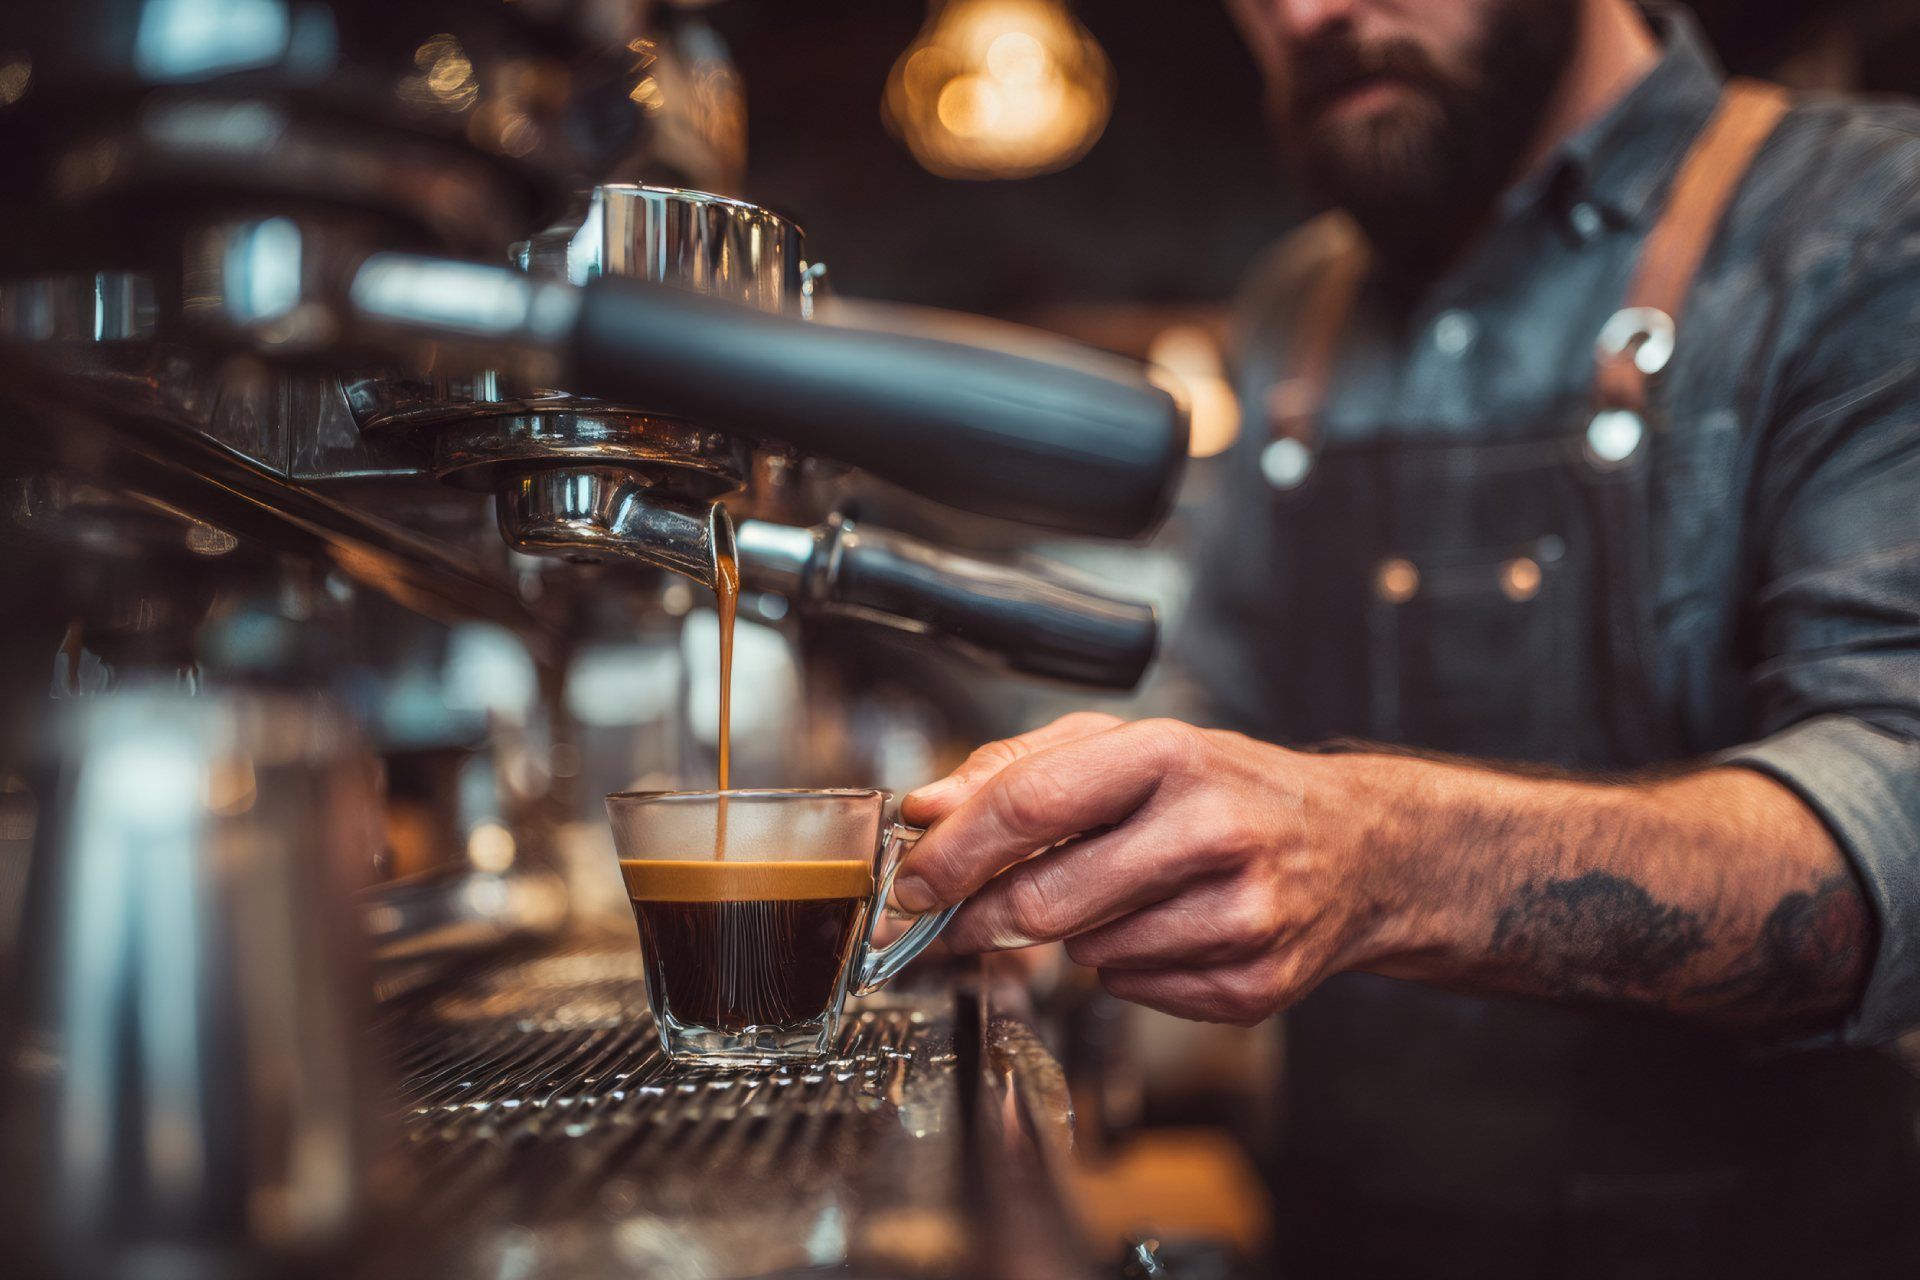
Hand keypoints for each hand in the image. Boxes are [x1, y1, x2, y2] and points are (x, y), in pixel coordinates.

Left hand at [896, 715, 1396, 1024]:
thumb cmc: (1226, 789)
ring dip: (1068, 938)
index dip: (953, 854)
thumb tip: (927, 810)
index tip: (911, 883)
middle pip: (1046, 900)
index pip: (1030, 806)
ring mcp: (1242, 913)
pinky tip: (1162, 928)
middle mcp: (1213, 829)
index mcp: (1170, 755)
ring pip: (1086, 955)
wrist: (1359, 848)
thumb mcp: (1128, 748)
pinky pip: (1133, 992)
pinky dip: (1121, 968)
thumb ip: (1018, 769)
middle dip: (981, 920)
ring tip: (1115, 898)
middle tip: (956, 923)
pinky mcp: (1256, 982)